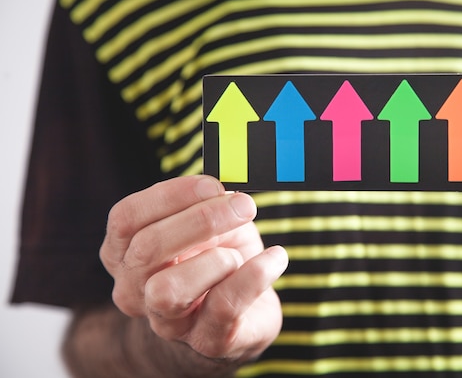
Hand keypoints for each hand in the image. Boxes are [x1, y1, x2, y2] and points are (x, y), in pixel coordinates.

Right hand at [99, 175, 287, 362]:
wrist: (240, 316)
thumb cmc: (216, 260)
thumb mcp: (207, 225)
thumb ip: (204, 204)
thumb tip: (221, 189)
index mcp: (125, 254)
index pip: (126, 218)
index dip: (170, 195)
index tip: (212, 184)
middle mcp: (134, 290)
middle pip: (147, 249)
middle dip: (202, 220)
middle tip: (243, 206)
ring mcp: (166, 322)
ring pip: (169, 290)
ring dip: (216, 259)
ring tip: (240, 252)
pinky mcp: (206, 340)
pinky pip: (224, 305)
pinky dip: (256, 274)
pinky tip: (274, 258)